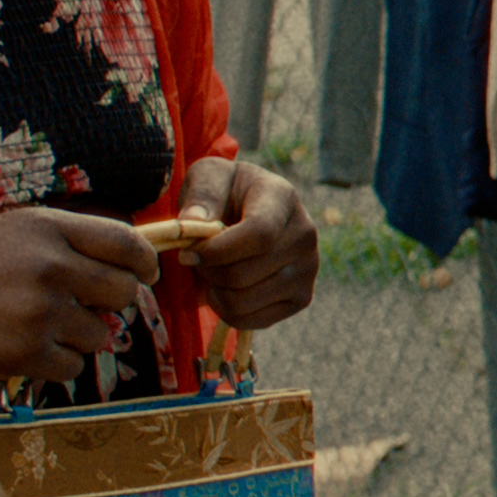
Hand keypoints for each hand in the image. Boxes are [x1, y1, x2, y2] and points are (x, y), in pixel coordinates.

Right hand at [0, 206, 158, 383]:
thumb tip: (130, 264)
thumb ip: (68, 241)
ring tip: (35, 325)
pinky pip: (74, 366)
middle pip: (124, 291)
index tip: (145, 274)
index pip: (126, 242)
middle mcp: (49, 266)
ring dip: (78, 336)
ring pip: (100, 333)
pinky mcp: (26, 353)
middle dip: (111, 303)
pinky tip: (23, 349)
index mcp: (47, 229)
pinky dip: (55, 363)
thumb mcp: (13, 232)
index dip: (145, 262)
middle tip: (84, 305)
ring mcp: (39, 311)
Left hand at [176, 156, 317, 329]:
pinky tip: (224, 290)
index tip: (189, 252)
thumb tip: (193, 222)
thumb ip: (201, 194)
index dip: (217, 250)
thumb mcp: (209, 176)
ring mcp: (307, 270)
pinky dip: (226, 311)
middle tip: (197, 260)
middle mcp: (305, 235)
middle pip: (245, 273)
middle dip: (208, 271)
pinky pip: (252, 321)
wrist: (248, 210)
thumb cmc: (225, 192)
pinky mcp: (301, 298)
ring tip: (211, 272)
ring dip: (215, 291)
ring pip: (245, 301)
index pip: (259, 234)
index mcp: (284, 199)